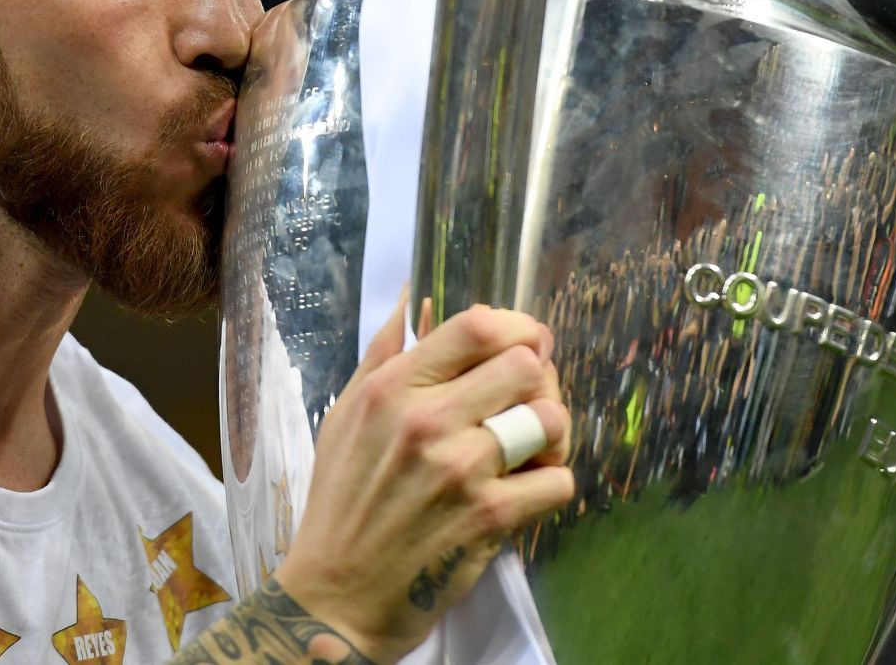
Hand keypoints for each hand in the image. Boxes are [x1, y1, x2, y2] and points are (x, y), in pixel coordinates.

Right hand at [271, 295, 573, 661]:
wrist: (335, 596)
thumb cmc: (340, 504)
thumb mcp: (344, 416)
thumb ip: (382, 354)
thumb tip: (412, 298)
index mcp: (393, 388)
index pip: (476, 325)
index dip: (515, 328)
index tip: (523, 346)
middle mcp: (427, 419)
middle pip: (525, 364)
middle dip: (538, 382)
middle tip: (527, 403)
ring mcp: (461, 469)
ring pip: (550, 419)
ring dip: (550, 436)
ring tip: (531, 451)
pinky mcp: (490, 518)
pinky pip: (559, 482)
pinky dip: (551, 487)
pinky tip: (526, 494)